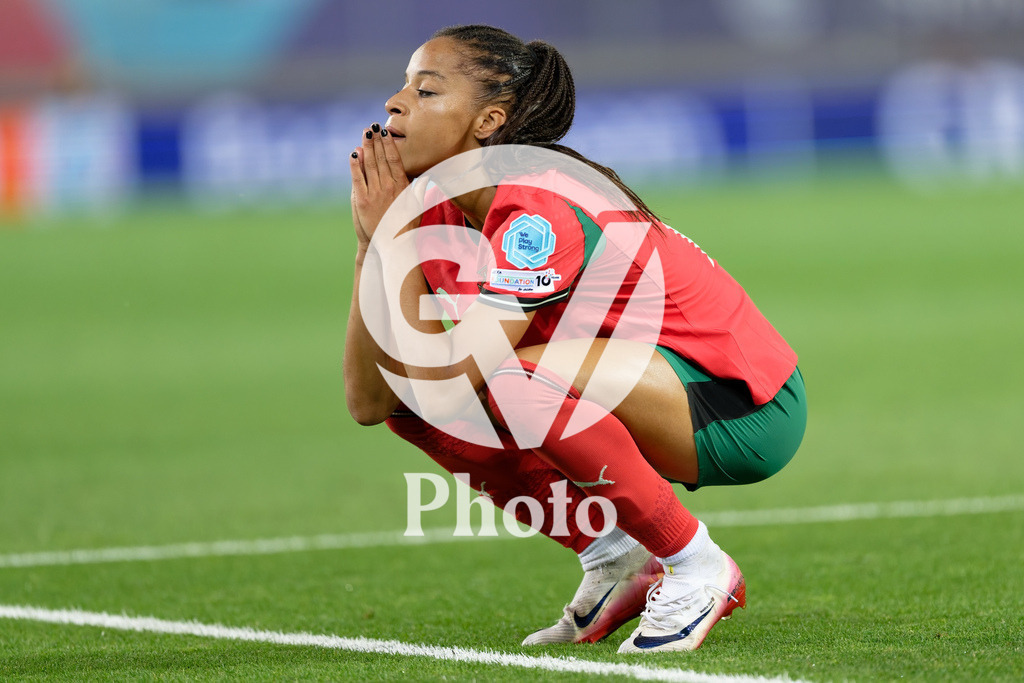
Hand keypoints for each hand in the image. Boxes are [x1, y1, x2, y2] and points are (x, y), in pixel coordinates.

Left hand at [349, 123, 414, 248]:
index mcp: (402, 187)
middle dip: (376, 141)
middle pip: (381, 159)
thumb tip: (426, 177)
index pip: (395, 160)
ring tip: (365, 134)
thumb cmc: (407, 228)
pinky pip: (357, 178)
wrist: (394, 246)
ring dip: (367, 147)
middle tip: (373, 127)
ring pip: (370, 165)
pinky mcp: (362, 201)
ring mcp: (374, 193)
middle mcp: (388, 187)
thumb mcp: (417, 208)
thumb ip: (419, 191)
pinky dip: (355, 165)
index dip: (390, 145)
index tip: (387, 133)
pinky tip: (354, 153)